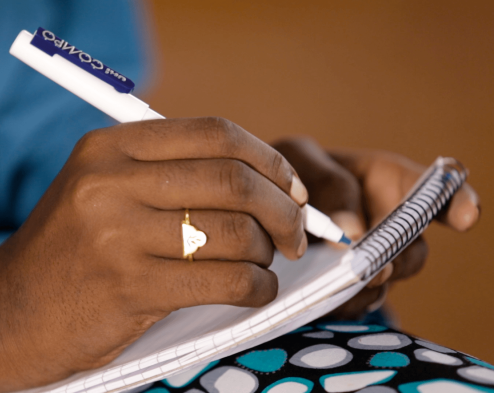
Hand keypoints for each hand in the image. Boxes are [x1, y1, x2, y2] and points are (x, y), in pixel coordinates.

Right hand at [0, 118, 309, 392]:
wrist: (1, 313)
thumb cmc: (64, 255)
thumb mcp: (99, 192)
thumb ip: (166, 176)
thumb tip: (262, 182)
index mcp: (108, 148)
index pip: (214, 132)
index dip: (267, 158)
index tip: (289, 186)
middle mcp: (111, 181)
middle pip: (233, 180)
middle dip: (284, 208)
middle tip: (294, 232)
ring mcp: (117, 234)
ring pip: (234, 233)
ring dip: (266, 253)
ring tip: (262, 265)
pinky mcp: (128, 288)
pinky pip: (225, 281)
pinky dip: (256, 289)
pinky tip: (253, 293)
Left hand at [273, 137, 479, 318]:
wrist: (259, 207)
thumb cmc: (287, 174)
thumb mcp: (300, 158)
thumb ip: (328, 182)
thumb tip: (351, 230)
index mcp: (386, 180)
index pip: (437, 191)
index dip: (457, 203)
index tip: (466, 216)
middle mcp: (389, 223)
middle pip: (414, 250)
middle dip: (400, 261)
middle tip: (377, 268)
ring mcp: (372, 259)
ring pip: (387, 282)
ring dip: (368, 287)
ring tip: (341, 285)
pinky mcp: (348, 287)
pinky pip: (357, 304)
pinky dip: (344, 304)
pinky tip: (326, 299)